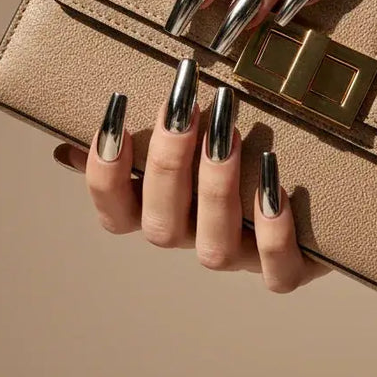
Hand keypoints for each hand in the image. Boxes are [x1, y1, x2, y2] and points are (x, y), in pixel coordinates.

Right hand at [54, 60, 328, 292]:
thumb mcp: (174, 149)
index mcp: (155, 213)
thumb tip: (64, 150)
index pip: (113, 210)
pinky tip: (275, 187)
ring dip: (216, 189)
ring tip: (227, 134)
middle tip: (183, 106)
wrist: (312, 201)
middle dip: (168, 165)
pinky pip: (276, 270)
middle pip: (160, 226)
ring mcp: (237, 258)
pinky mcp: (287, 270)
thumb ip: (124, 149)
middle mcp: (190, 238)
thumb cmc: (226, 161)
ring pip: (212, 246)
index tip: (116, 113)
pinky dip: (274, 233)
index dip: (106, 171)